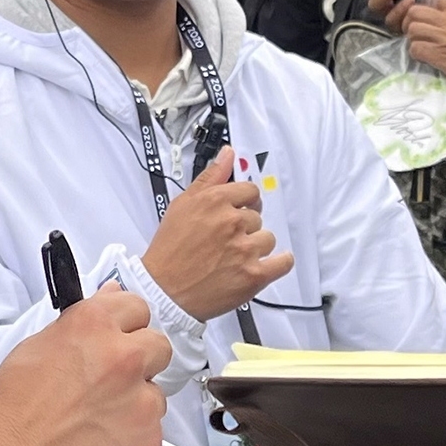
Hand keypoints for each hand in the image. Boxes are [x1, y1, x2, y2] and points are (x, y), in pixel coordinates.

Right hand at [0, 293, 172, 445]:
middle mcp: (122, 356)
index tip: (116, 338)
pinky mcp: (148, 437)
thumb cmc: (9, 409)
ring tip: (98, 419)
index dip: (124, 325)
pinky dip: (133, 435)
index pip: (135, 306)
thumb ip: (83, 323)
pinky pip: (152, 428)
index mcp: (93, 325)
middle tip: (110, 381)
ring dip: (136, 401)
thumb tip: (109, 298)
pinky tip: (102, 443)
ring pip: (156, 391)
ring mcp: (140, 399)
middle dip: (138, 361)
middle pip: (157, 346)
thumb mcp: (38, 347)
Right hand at [143, 152, 295, 319]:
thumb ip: (209, 177)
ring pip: (268, 238)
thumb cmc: (169, 251)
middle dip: (245, 227)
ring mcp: (245, 250)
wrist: (163, 291)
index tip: (238, 211)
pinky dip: (280, 262)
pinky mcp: (253, 275)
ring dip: (256, 246)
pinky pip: (282, 263)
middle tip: (228, 239)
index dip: (244, 202)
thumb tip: (228, 154)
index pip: (250, 191)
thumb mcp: (182, 205)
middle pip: (257, 216)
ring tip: (236, 256)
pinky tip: (270, 263)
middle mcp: (232, 222)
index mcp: (215, 201)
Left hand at [401, 0, 445, 102]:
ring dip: (412, 39)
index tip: (424, 17)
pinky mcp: (439, 55)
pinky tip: (424, 58)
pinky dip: (416, 54)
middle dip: (409, 23)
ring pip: (412, 29)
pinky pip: (416, 48)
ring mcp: (443, 38)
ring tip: (420, 47)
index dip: (424, 5)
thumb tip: (443, 19)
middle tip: (415, 35)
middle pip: (415, 12)